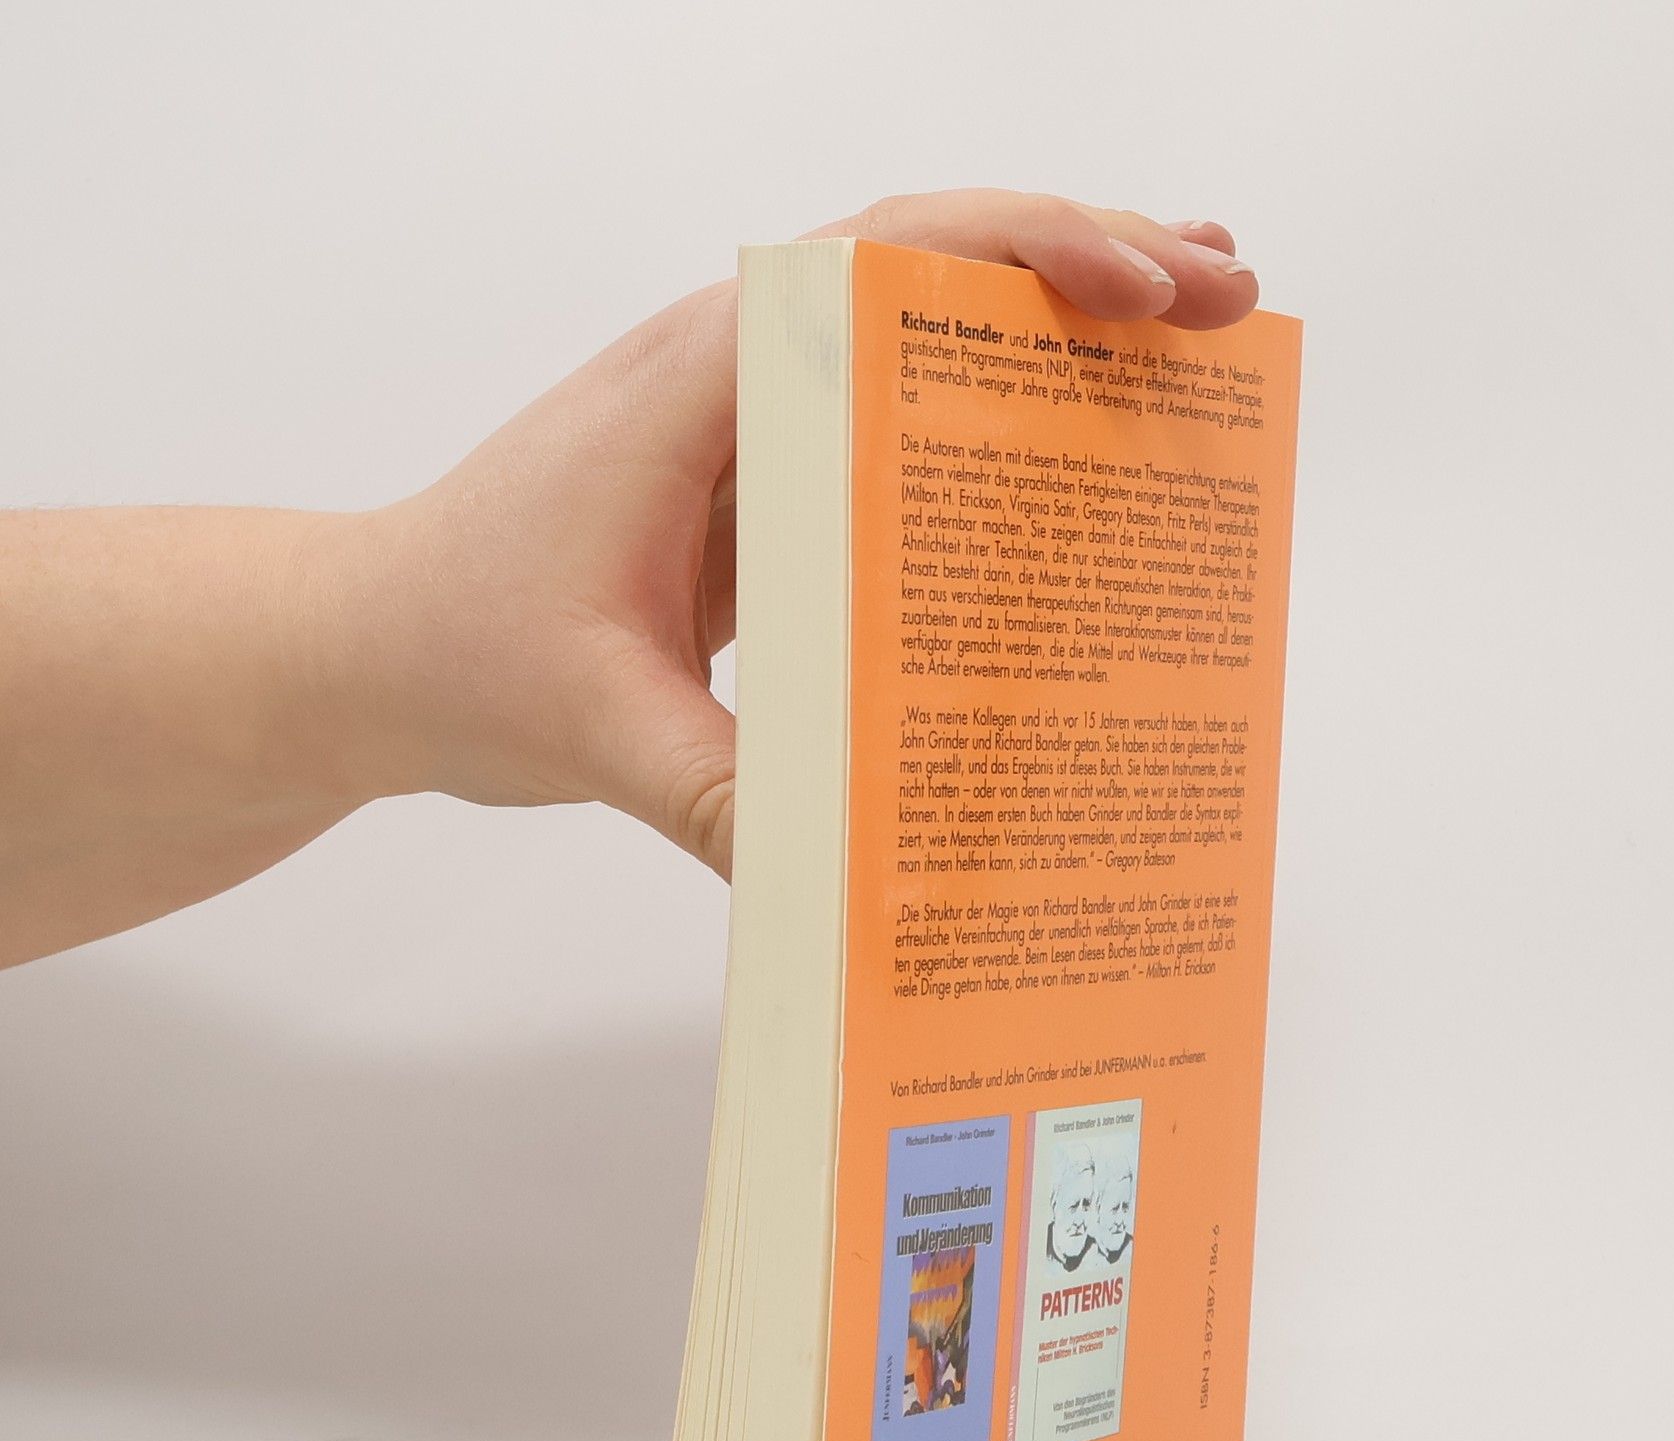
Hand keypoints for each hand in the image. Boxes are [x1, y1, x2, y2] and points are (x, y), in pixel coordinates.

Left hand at [353, 191, 1259, 876]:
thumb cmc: (457, 648)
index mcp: (701, 380)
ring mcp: (753, 418)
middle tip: (1227, 295)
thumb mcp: (591, 729)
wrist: (371, 645)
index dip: (1028, 254)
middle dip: (1093, 263)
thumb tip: (860, 877)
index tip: (1143, 289)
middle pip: (936, 263)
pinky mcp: (764, 479)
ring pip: (927, 324)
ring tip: (1193, 328)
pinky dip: (997, 403)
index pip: (885, 258)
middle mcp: (735, 371)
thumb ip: (717, 793)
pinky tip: (1074, 436)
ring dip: (1060, 316)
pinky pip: (900, 413)